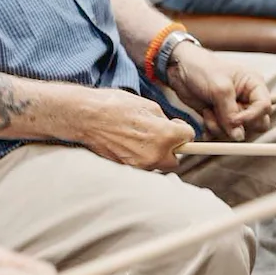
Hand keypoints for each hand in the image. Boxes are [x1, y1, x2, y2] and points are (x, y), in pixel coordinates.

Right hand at [75, 88, 196, 170]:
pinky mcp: (126, 169)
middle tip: (160, 135)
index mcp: (165, 136)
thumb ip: (165, 121)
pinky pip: (141, 165)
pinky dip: (139, 157)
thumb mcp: (148, 106)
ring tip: (138, 137)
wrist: (87, 117)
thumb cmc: (115, 106)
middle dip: (171, 149)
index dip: (182, 129)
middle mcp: (155, 155)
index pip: (188, 137)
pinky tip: (127, 143)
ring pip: (156, 164)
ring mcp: (140, 165)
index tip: (175, 126)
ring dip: (154, 153)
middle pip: (175, 159)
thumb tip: (172, 128)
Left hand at [163, 43, 271, 140]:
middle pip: (256, 124)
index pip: (265, 107)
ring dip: (220, 127)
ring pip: (238, 132)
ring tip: (208, 112)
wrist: (180, 69)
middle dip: (237, 125)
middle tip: (221, 116)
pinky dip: (213, 131)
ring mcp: (234, 110)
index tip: (234, 120)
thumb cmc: (202, 69)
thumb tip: (238, 136)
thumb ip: (230, 111)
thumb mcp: (219, 88)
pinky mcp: (221, 118)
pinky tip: (204, 117)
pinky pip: (223, 134)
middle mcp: (247, 99)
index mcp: (254, 85)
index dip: (252, 117)